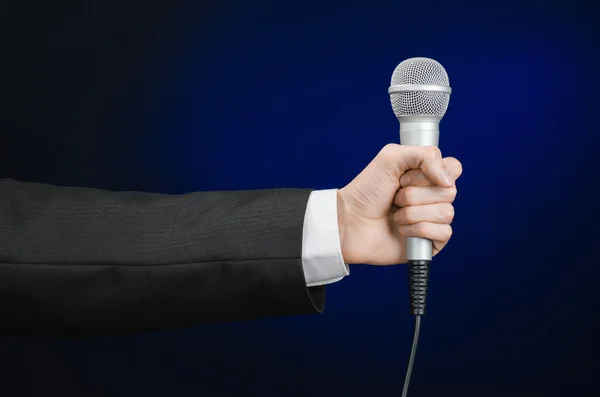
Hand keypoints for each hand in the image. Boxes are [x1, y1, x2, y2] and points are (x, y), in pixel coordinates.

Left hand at [337, 144, 461, 264]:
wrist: (350, 221)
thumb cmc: (367, 191)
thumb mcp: (391, 157)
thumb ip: (425, 154)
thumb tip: (448, 178)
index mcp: (426, 176)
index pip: (454, 169)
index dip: (434, 171)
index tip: (407, 176)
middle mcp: (431, 197)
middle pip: (450, 191)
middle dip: (415, 193)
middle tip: (396, 196)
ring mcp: (431, 220)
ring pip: (446, 212)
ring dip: (413, 213)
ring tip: (395, 214)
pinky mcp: (429, 242)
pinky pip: (443, 233)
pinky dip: (418, 230)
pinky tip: (401, 230)